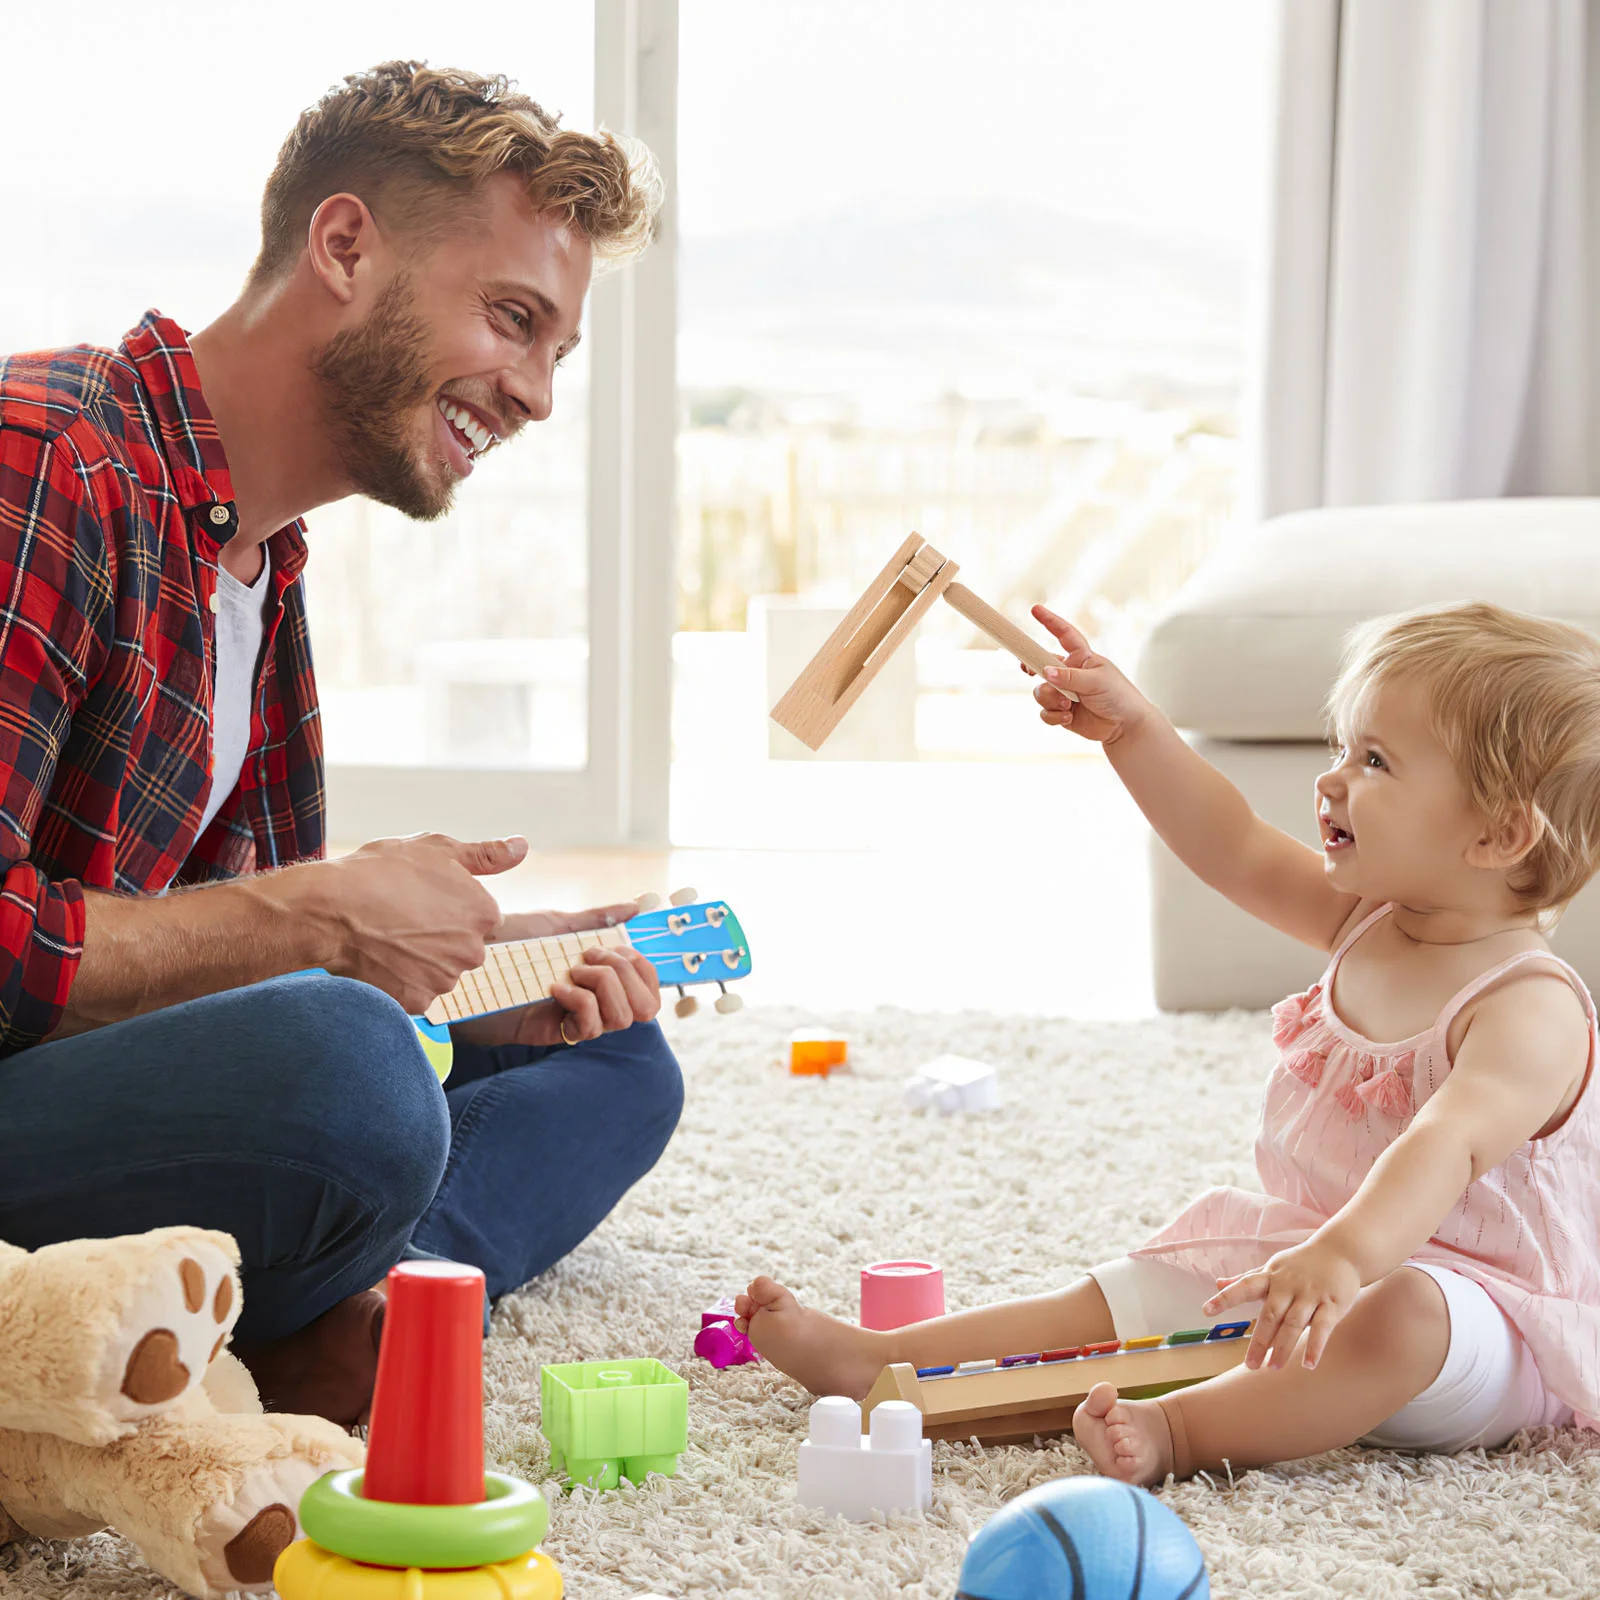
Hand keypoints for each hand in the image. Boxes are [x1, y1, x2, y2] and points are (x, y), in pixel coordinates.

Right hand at [293, 832, 526, 1013]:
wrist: (327, 910)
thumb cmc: (380, 872)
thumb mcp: (436, 849)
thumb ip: (486, 854)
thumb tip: (522, 846)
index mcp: (485, 913)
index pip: (480, 917)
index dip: (449, 907)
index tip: (420, 899)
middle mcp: (473, 951)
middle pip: (462, 947)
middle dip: (439, 937)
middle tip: (401, 918)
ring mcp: (445, 980)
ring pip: (440, 972)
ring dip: (420, 961)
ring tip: (387, 937)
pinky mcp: (417, 1003)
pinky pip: (415, 993)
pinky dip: (400, 982)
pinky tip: (380, 960)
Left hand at [450, 902, 661, 1048]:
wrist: (468, 962)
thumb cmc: (509, 944)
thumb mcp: (558, 924)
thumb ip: (598, 919)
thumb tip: (637, 906)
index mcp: (602, 979)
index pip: (651, 989)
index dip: (646, 968)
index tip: (618, 946)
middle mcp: (595, 1002)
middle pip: (647, 1007)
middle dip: (627, 975)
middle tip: (591, 957)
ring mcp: (576, 1019)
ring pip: (622, 1018)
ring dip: (603, 986)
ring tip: (570, 971)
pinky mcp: (554, 1033)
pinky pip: (589, 1027)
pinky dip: (579, 1001)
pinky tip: (554, 987)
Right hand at [1023, 606, 1150, 745]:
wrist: (1125, 726)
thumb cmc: (1118, 696)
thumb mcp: (1096, 681)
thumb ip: (1069, 677)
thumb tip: (1044, 673)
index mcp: (1082, 658)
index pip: (1064, 635)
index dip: (1050, 621)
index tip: (1035, 609)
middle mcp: (1070, 673)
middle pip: (1042, 665)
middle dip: (1031, 667)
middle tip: (1025, 668)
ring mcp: (1064, 692)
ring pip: (1041, 691)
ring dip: (1050, 699)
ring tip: (1067, 705)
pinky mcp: (1061, 712)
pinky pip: (1045, 712)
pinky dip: (1054, 715)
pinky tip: (1068, 717)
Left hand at [1204, 1238, 1361, 1370]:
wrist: (1342, 1251)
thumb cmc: (1301, 1264)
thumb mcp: (1272, 1267)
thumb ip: (1246, 1278)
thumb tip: (1217, 1283)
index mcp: (1270, 1276)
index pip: (1243, 1286)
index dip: (1225, 1297)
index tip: (1206, 1311)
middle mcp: (1288, 1285)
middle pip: (1270, 1314)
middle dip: (1259, 1341)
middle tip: (1250, 1366)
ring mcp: (1310, 1294)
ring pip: (1294, 1324)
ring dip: (1283, 1347)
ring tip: (1273, 1368)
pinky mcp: (1332, 1304)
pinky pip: (1322, 1328)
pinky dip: (1315, 1346)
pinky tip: (1307, 1364)